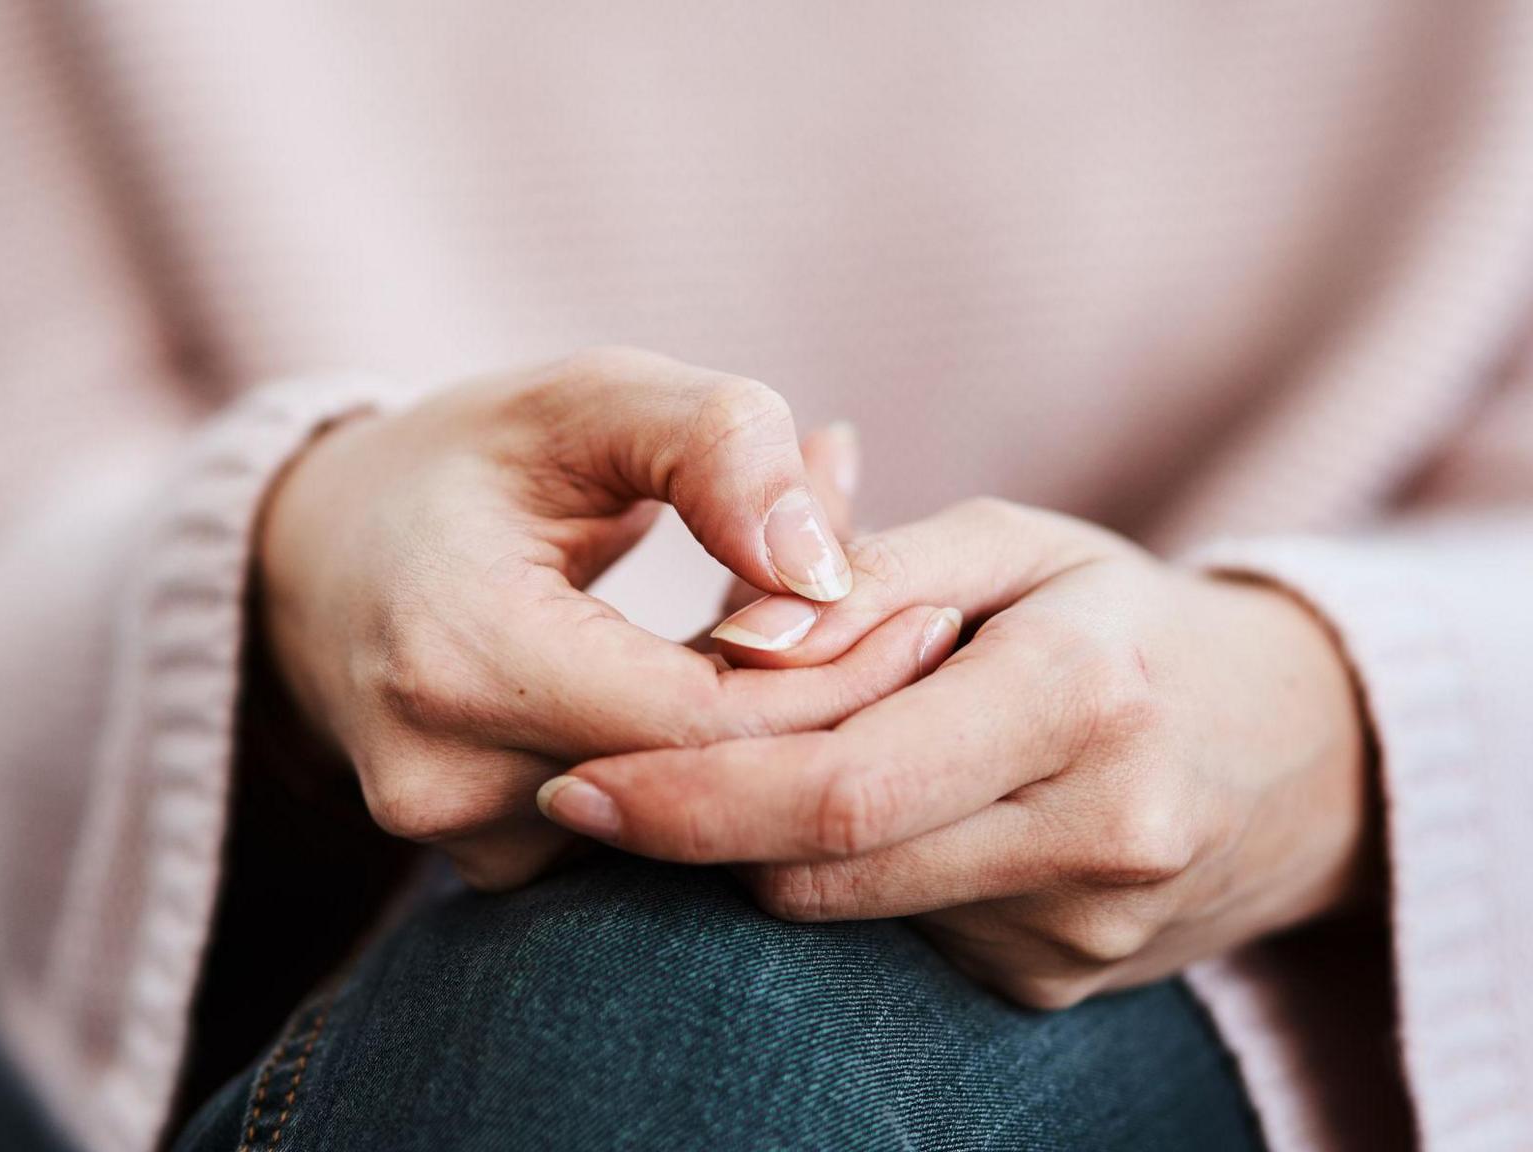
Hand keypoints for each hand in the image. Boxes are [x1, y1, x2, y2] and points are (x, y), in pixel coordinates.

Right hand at [258, 348, 946, 888]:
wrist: (318, 562)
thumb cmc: (467, 462)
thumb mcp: (588, 399)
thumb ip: (717, 448)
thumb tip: (827, 573)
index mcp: (458, 652)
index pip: (709, 721)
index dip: (837, 677)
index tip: (929, 614)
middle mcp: (443, 778)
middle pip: (708, 790)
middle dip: (823, 715)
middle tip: (915, 631)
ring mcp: (455, 843)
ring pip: (685, 827)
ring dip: (767, 744)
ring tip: (818, 640)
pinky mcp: (482, 872)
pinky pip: (641, 837)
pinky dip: (705, 770)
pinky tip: (732, 691)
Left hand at [538, 498, 1374, 1006]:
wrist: (1291, 751)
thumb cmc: (1116, 616)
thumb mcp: (1010, 543)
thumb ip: (866, 574)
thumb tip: (733, 643)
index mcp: (1084, 697)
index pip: (838, 788)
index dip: (687, 797)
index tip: (576, 786)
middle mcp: (1095, 834)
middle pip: (821, 870)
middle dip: (696, 831)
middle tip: (599, 789)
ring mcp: (1080, 932)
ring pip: (843, 910)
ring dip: (771, 845)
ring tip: (782, 760)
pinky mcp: (1055, 985)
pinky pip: (892, 937)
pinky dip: (849, 877)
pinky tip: (876, 814)